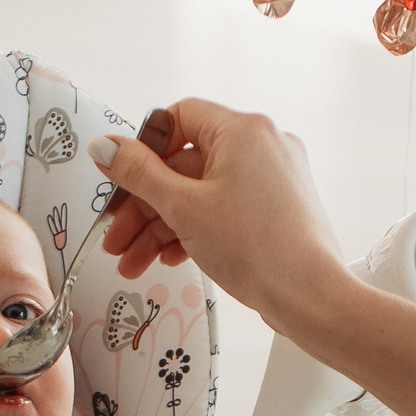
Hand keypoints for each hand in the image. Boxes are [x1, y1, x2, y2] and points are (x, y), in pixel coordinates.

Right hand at [90, 99, 346, 319]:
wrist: (310, 297)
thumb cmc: (257, 249)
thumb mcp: (182, 207)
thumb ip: (138, 174)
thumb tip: (104, 146)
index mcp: (243, 130)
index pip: (180, 117)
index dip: (145, 147)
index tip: (122, 179)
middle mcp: (264, 146)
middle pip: (186, 164)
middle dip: (144, 205)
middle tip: (116, 237)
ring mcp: (274, 179)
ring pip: (203, 192)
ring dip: (163, 226)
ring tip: (134, 262)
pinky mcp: (278, 209)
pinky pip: (226, 209)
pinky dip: (195, 229)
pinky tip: (168, 258)